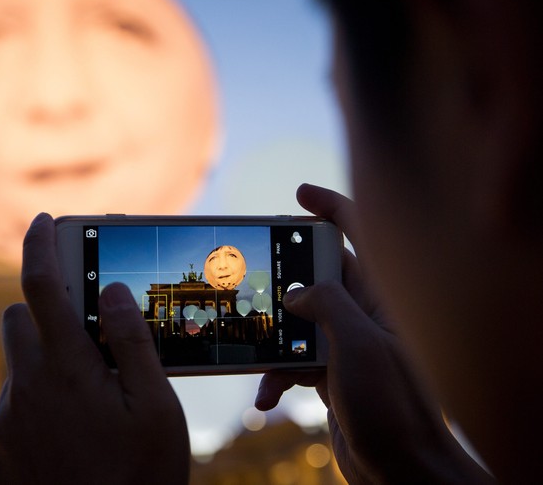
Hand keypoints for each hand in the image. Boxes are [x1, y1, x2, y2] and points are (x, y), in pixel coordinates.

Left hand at [0, 213, 188, 484]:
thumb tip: (112, 290)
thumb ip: (132, 341)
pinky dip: (34, 404)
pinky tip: (68, 437)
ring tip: (87, 401)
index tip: (44, 220)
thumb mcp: (156, 408)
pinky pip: (9, 406)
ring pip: (15, 365)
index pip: (41, 283)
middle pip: (18, 319)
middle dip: (47, 314)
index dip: (40, 242)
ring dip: (43, 363)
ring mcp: (4, 422)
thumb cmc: (140, 477)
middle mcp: (25, 387)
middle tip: (87, 338)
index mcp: (66, 367)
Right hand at [255, 184, 491, 483]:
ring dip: (271, 338)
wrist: (400, 473)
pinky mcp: (332, 373)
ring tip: (248, 350)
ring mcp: (348, 344)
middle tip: (250, 275)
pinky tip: (265, 395)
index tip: (300, 193)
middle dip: (283, 278)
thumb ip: (327, 304)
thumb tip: (296, 293)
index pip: (364, 235)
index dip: (333, 206)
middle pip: (318, 276)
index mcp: (383, 298)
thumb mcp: (359, 344)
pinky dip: (275, 375)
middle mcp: (366, 315)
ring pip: (299, 321)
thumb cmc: (394, 407)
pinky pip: (294, 360)